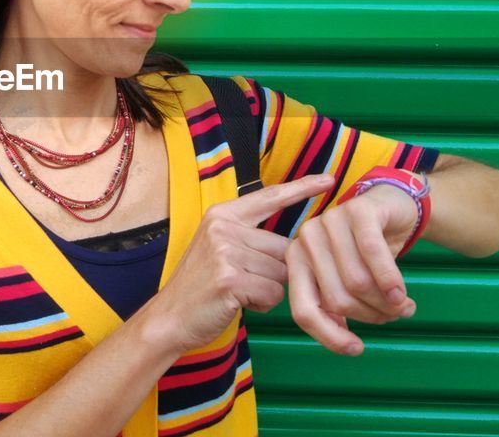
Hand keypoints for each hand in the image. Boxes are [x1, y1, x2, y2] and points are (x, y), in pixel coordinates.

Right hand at [144, 173, 336, 354]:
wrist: (169, 318)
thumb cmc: (201, 287)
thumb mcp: (220, 249)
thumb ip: (251, 239)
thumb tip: (299, 245)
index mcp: (223, 214)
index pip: (270, 197)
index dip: (302, 188)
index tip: (329, 180)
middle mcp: (224, 227)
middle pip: (284, 248)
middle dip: (276, 273)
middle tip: (244, 284)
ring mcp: (225, 252)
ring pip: (281, 273)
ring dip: (268, 291)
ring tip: (238, 294)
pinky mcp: (230, 279)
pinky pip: (273, 293)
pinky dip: (262, 304)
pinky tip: (237, 303)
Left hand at [285, 183, 420, 355]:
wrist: (391, 207)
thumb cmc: (366, 251)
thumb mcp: (347, 281)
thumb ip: (340, 309)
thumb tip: (346, 343)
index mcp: (296, 261)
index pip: (304, 310)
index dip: (329, 336)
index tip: (356, 350)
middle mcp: (306, 239)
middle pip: (337, 299)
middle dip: (370, 316)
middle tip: (393, 315)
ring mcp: (329, 221)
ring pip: (357, 281)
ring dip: (386, 302)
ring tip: (403, 304)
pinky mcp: (357, 210)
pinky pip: (373, 255)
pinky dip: (390, 280)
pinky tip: (402, 294)